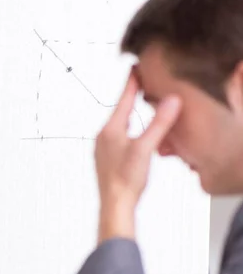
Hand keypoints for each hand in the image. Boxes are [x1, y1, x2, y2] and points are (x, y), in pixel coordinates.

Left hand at [95, 69, 180, 240]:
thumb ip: (159, 124)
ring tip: (138, 108)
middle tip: (139, 85)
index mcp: (110, 130)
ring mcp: (103, 149)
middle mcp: (103, 137)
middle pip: (120, 112)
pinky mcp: (107, 160)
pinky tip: (134, 139)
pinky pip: (119, 139)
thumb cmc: (125, 180)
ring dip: (130, 117)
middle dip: (131, 99)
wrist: (114, 205)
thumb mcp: (146, 148)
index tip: (135, 69)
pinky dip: (129, 132)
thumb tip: (170, 101)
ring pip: (119, 126)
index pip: (123, 100)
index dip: (132, 84)